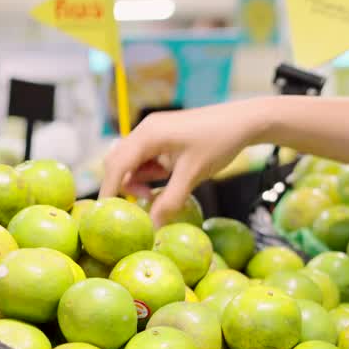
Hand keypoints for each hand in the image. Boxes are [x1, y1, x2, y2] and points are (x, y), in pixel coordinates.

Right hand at [100, 98, 268, 224]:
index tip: (104, 212)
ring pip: (133, 161)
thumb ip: (170, 200)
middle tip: (144, 202)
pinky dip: (150, 172)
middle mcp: (145, 130)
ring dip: (140, 179)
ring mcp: (154, 131)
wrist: (243, 121)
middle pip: (119, 162)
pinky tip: (165, 181)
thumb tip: (152, 226)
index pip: (117, 166)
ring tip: (159, 191)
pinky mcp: (163, 136)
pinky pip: (146, 157)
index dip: (109, 190)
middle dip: (126, 185)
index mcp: (149, 135)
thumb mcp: (193, 175)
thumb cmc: (219, 144)